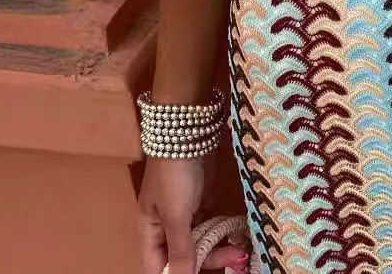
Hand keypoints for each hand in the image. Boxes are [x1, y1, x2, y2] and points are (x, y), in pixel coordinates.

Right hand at [138, 157, 248, 273]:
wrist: (191, 132)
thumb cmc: (175, 174)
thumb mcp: (176, 214)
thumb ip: (180, 250)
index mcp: (150, 232)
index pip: (158, 267)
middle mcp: (167, 226)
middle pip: (185, 256)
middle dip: (208, 260)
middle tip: (235, 260)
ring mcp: (187, 213)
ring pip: (202, 241)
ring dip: (220, 248)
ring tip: (241, 250)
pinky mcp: (205, 200)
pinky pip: (213, 225)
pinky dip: (224, 232)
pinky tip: (239, 236)